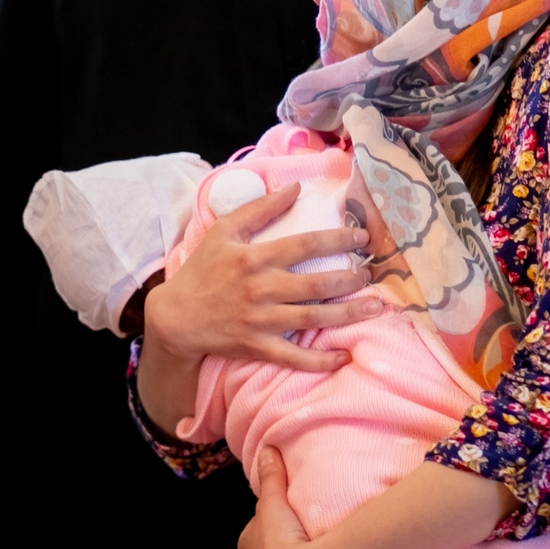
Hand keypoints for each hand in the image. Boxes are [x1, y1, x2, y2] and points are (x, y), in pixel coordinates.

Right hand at [142, 184, 378, 375]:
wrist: (175, 317)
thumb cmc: (201, 271)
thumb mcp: (224, 231)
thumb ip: (260, 208)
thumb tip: (295, 188)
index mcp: (255, 258)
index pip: (306, 245)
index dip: (338, 240)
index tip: (361, 237)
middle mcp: (262, 289)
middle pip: (318, 284)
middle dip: (351, 279)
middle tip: (371, 274)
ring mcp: (261, 321)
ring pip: (314, 319)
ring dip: (348, 314)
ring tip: (374, 308)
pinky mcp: (257, 347)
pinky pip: (294, 358)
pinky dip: (320, 360)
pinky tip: (343, 356)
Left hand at [236, 448, 351, 548]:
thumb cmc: (280, 537)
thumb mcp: (274, 500)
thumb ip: (271, 476)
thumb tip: (266, 449)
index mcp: (246, 546)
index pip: (260, 524)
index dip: (274, 514)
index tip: (290, 508)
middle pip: (274, 544)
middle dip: (287, 536)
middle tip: (306, 524)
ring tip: (319, 541)